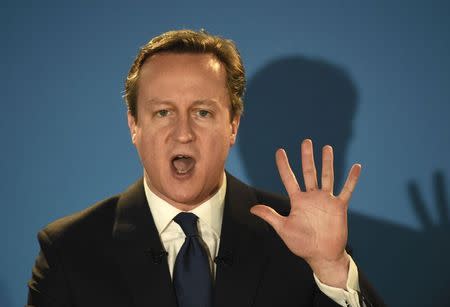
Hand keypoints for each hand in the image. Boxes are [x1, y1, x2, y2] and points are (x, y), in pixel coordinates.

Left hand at [250, 139, 360, 287]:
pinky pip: (347, 190)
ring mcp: (326, 200)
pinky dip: (352, 179)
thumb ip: (270, 216)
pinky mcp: (339, 207)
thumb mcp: (283, 228)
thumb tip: (252, 209)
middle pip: (309, 172)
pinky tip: (356, 167)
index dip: (283, 165)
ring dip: (327, 163)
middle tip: (306, 141)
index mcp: (298, 200)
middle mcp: (312, 197)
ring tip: (327, 148)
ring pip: (327, 177)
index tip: (280, 151)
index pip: (289, 178)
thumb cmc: (302, 244)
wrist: (322, 256)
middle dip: (307, 157)